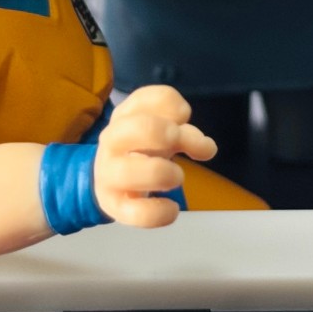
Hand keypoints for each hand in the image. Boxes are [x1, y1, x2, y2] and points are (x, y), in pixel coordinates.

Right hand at [93, 85, 215, 227]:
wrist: (109, 179)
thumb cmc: (142, 148)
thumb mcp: (160, 131)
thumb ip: (184, 131)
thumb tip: (203, 145)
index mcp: (125, 115)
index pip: (148, 98)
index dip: (176, 108)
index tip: (183, 119)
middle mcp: (112, 140)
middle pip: (139, 126)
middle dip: (170, 134)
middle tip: (184, 145)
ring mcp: (109, 174)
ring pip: (130, 171)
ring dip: (163, 173)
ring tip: (177, 176)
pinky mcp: (115, 205)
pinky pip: (136, 213)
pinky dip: (160, 212)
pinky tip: (171, 208)